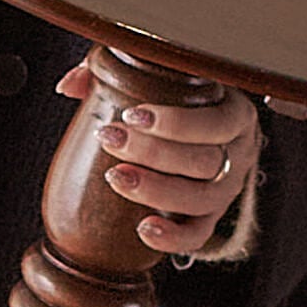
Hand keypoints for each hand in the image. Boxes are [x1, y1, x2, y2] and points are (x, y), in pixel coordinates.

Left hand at [56, 63, 263, 254]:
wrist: (203, 135)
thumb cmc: (181, 100)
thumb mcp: (160, 75)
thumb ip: (117, 69)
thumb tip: (68, 86)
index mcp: (235, 115)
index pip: (214, 122)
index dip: (175, 122)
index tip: (133, 114)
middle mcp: (238, 155)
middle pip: (204, 161)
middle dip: (153, 152)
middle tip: (111, 139)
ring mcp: (227, 190)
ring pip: (200, 198)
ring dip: (156, 190)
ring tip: (116, 177)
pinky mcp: (212, 218)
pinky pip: (198, 235)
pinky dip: (173, 237)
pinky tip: (144, 228)